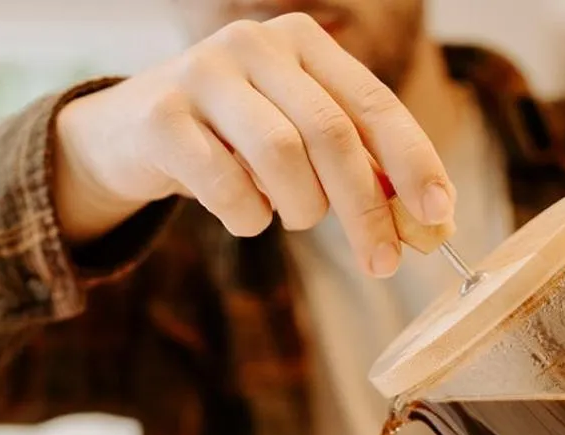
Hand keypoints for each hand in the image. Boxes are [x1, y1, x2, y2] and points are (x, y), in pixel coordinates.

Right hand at [54, 13, 452, 276]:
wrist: (126, 134)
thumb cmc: (231, 141)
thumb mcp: (297, 138)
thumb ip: (357, 166)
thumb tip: (428, 223)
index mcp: (301, 43)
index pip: (373, 104)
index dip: (413, 162)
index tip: (438, 216)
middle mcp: (254, 45)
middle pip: (332, 136)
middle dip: (367, 208)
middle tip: (384, 262)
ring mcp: (203, 75)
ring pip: (283, 159)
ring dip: (301, 210)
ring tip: (294, 217)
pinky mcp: (162, 118)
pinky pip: (227, 186)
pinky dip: (248, 218)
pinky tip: (244, 214)